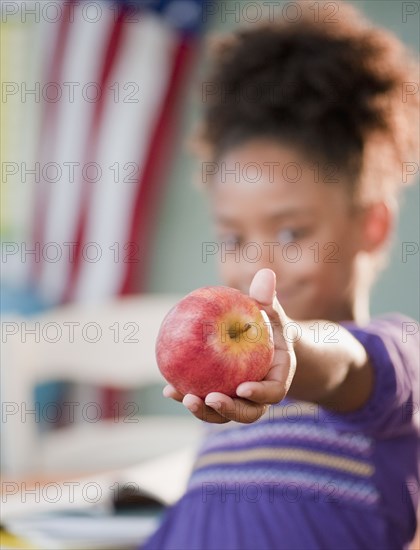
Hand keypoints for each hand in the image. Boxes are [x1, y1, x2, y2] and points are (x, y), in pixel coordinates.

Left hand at [163, 269, 296, 422]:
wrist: (269, 345)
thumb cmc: (270, 325)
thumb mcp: (271, 311)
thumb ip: (267, 298)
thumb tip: (265, 273)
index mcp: (278, 377)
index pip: (274, 391)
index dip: (259, 394)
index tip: (242, 389)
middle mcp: (260, 394)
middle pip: (248, 412)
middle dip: (228, 411)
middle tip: (209, 399)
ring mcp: (241, 400)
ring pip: (225, 413)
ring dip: (204, 411)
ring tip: (181, 396)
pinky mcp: (223, 397)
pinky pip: (207, 400)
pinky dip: (188, 396)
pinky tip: (168, 388)